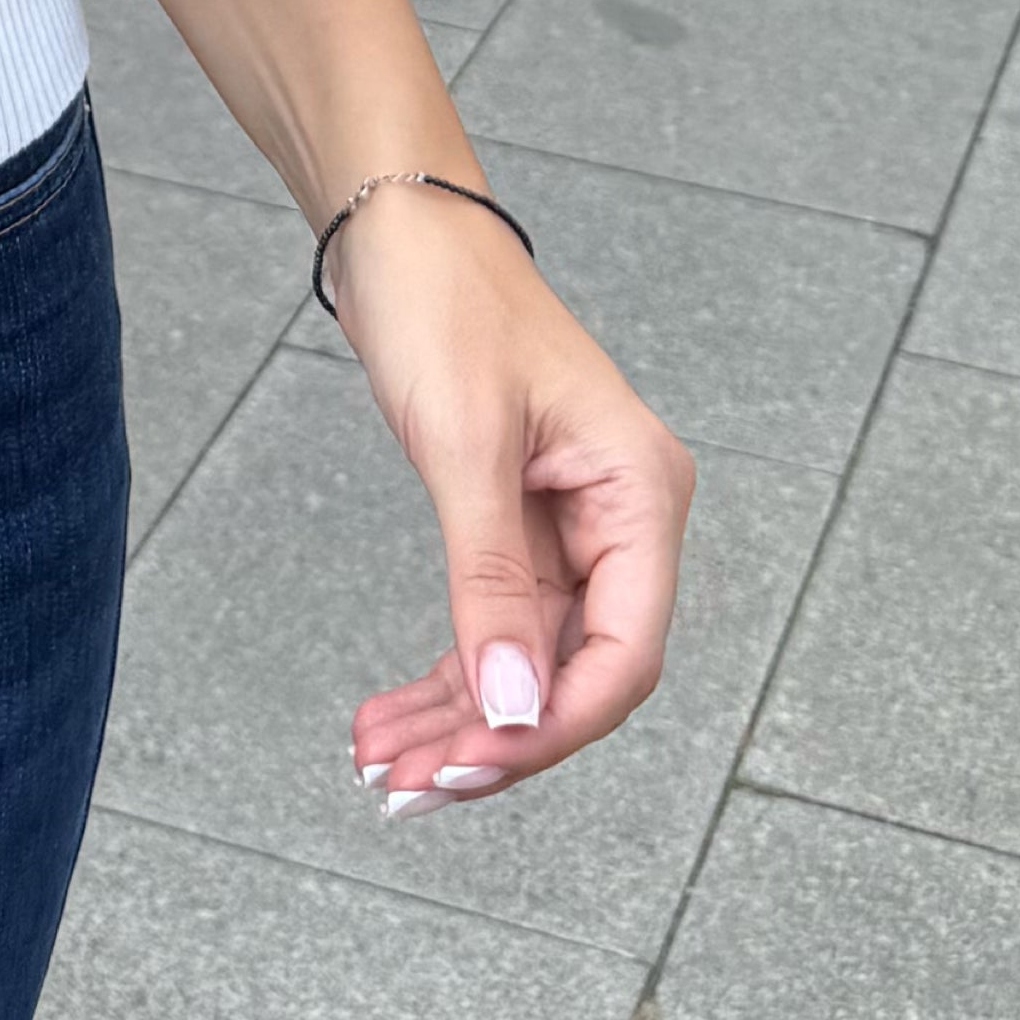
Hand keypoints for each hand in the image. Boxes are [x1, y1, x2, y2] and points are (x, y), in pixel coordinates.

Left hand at [322, 185, 694, 817]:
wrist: (402, 228)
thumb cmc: (446, 304)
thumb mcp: (464, 445)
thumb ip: (490, 582)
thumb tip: (513, 711)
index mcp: (641, 493)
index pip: (626, 654)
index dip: (553, 726)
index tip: (470, 769)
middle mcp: (622, 520)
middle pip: (575, 673)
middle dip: (493, 739)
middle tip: (407, 790)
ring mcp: (573, 528)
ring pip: (527, 662)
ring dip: (458, 721)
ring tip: (378, 766)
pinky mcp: (521, 528)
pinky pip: (495, 628)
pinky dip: (447, 677)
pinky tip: (389, 719)